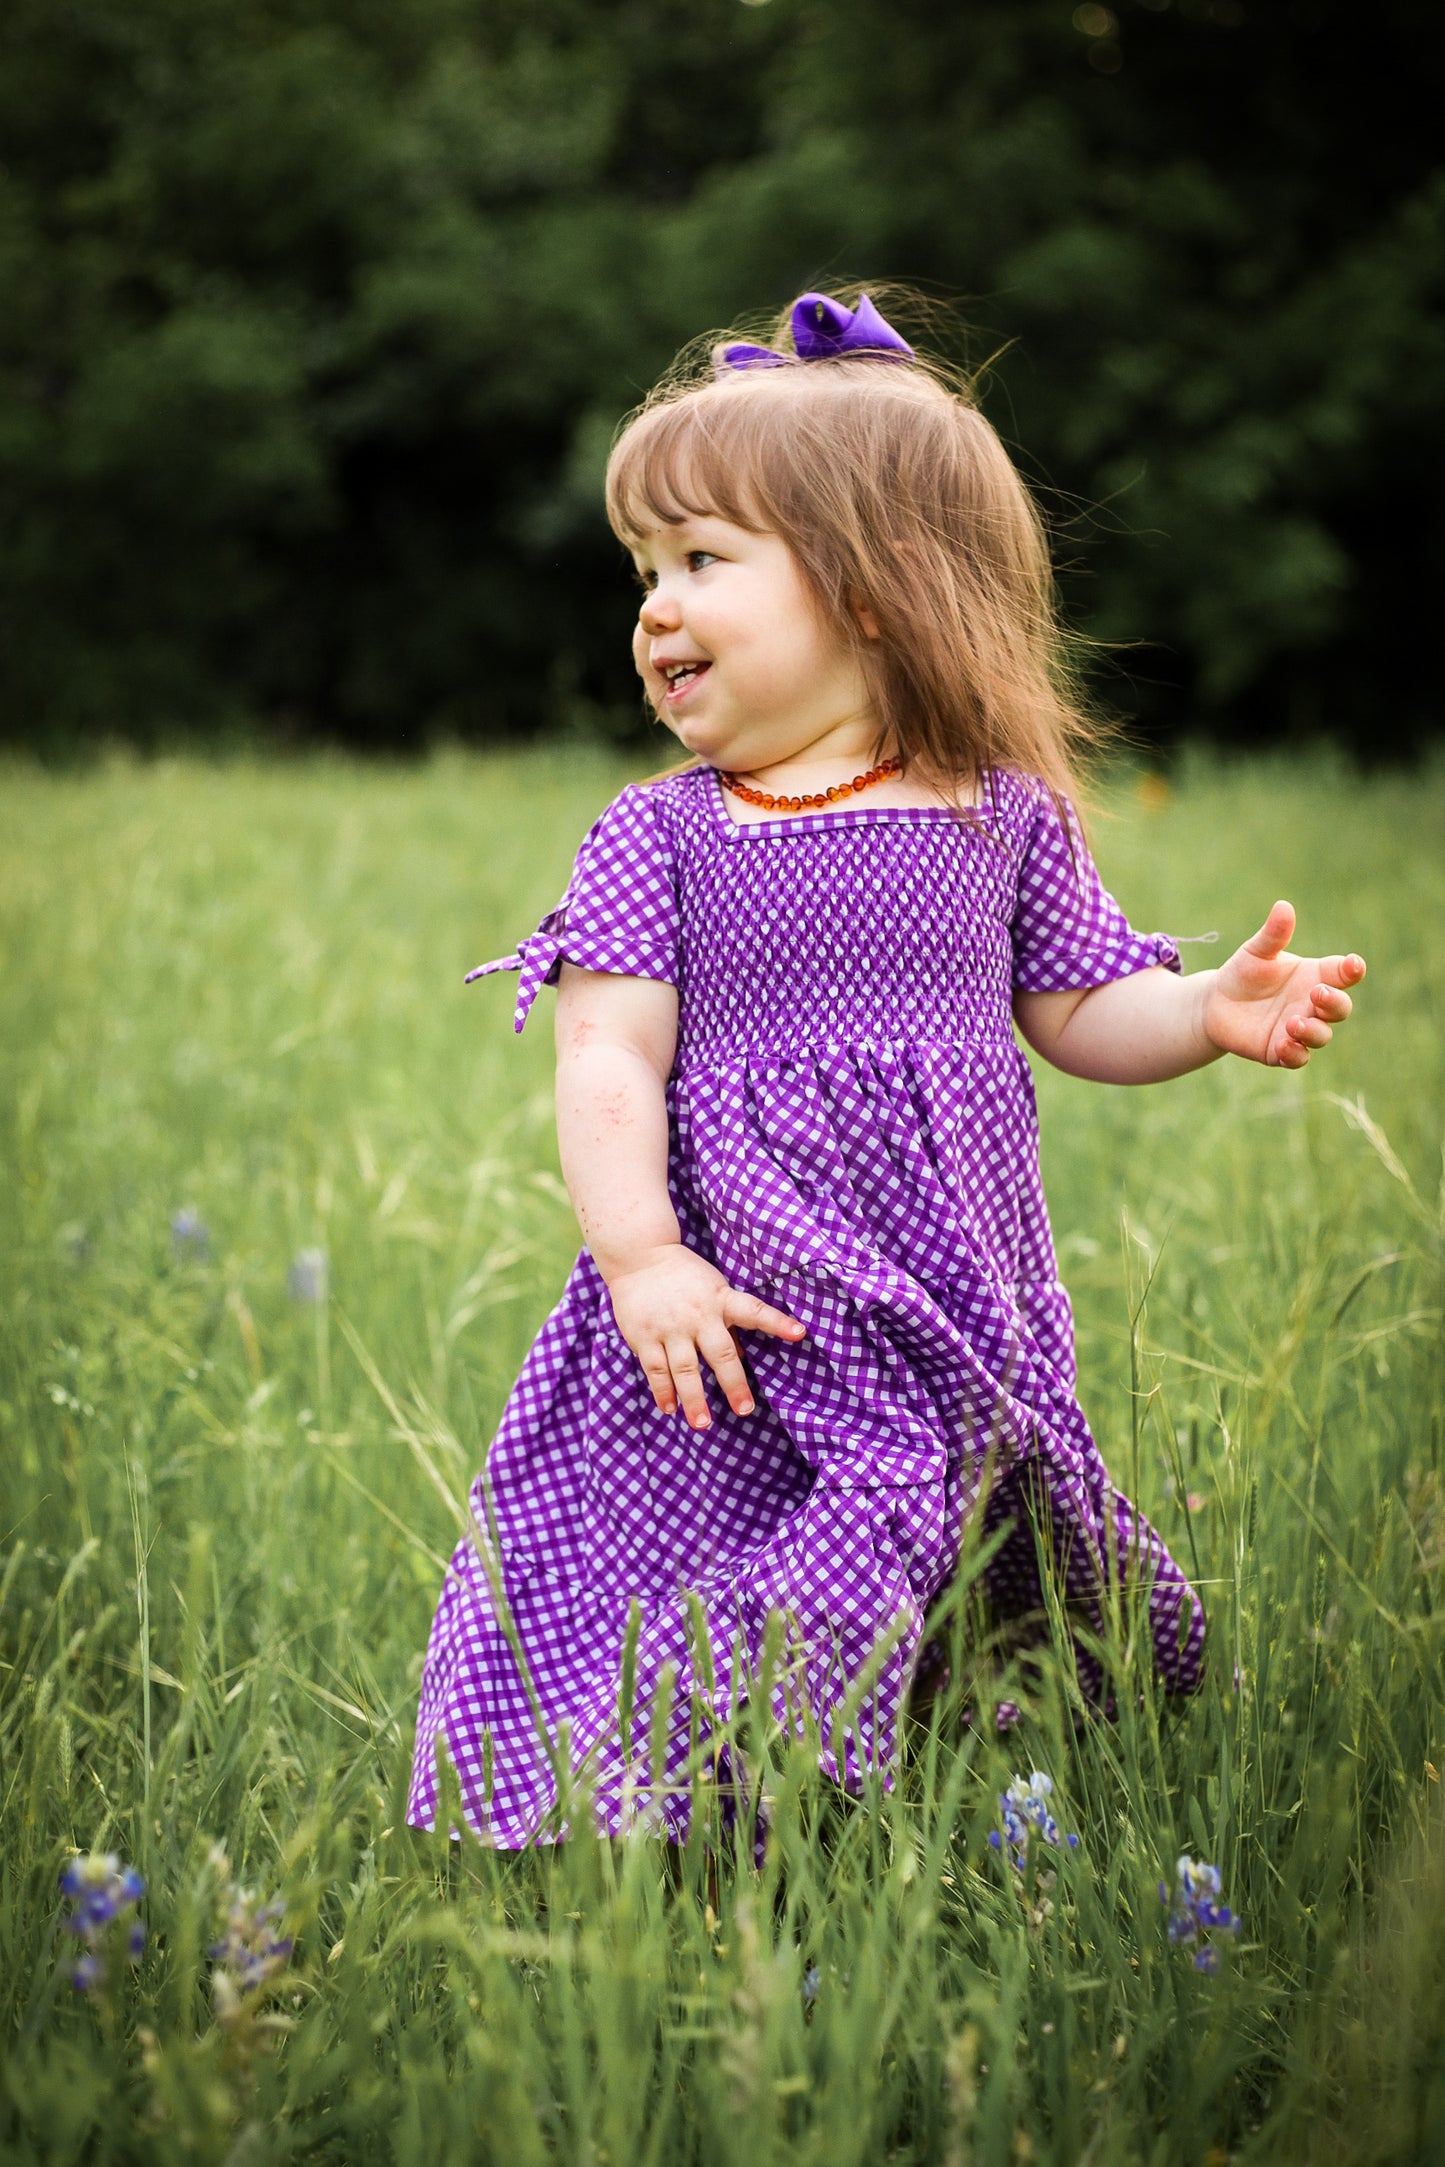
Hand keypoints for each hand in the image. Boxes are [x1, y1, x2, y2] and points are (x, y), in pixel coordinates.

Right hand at [605, 1244, 806, 1427]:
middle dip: (733, 1383)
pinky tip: (670, 1408)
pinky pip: (655, 1369)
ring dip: (693, 1398)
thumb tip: (741, 1356)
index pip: (754, 1311)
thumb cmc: (684, 1276)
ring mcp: (670, 1327)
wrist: (639, 1257)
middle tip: (744, 1409)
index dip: (778, 1323)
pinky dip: (662, 1391)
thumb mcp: (714, 1289)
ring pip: (684, 1368)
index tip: (799, 1333)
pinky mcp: (645, 1336)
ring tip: (702, 1424)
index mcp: (721, 1300)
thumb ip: (728, 1323)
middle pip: (720, 1353)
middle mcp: (698, 1315)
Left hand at [1202, 901, 1364, 1068]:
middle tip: (1316, 993)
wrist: (1215, 1004)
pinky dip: (1295, 1054)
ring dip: (1313, 1030)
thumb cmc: (1243, 973)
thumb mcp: (1256, 952)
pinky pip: (1297, 1058)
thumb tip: (1283, 906)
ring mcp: (1299, 1029)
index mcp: (1315, 975)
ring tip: (1293, 1022)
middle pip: (1340, 1007)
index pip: (1343, 973)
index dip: (1352, 969)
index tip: (1354, 965)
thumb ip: (1273, 935)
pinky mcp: (1281, 1051)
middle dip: (1334, 1002)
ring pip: (1322, 1035)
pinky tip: (1284, 1044)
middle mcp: (1312, 1004)